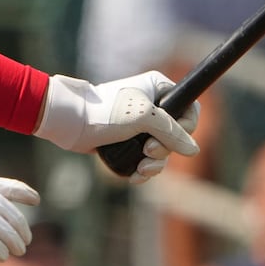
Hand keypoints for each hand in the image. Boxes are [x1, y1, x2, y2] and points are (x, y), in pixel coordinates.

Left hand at [34, 72, 199, 183]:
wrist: (71, 123)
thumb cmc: (106, 111)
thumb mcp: (144, 117)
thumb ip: (171, 132)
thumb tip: (193, 150)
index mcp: (159, 89)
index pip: (189, 108)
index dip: (186, 126)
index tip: (171, 136)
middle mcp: (152, 106)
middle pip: (176, 135)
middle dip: (165, 150)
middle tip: (147, 150)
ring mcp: (140, 125)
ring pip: (162, 151)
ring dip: (154, 164)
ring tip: (141, 168)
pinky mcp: (128, 142)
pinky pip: (145, 160)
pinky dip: (143, 169)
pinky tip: (134, 176)